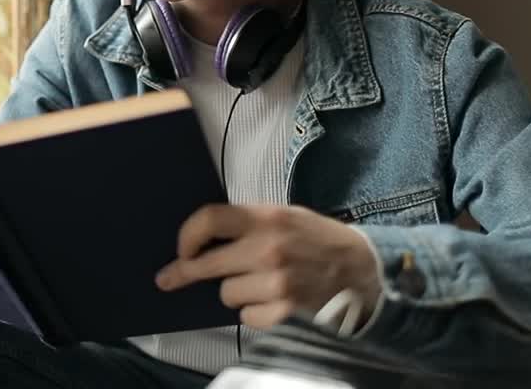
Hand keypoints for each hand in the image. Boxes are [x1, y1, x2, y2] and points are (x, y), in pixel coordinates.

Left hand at [155, 204, 380, 329]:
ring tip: (260, 282)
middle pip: (206, 264)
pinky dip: (254, 311)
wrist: (362, 269)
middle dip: (186, 271)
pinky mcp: (284, 310)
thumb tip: (203, 238)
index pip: (209, 219)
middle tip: (168, 278)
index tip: (181, 249)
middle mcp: (268, 248)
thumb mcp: (284, 215)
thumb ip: (247, 222)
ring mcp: (276, 282)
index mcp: (266, 217)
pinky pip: (246, 316)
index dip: (187, 236)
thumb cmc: (315, 239)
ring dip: (235, 290)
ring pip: (226, 293)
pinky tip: (272, 300)